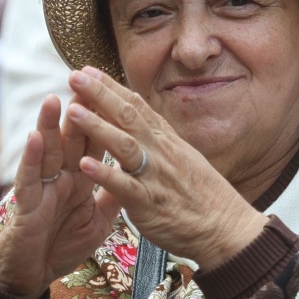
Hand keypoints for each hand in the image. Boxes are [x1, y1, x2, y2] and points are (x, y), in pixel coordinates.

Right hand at [0, 94, 120, 298]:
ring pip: (46, 151)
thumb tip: (133, 175)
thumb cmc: (60, 246)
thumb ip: (113, 196)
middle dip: (78, 109)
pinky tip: (35, 137)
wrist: (33, 275)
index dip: (103, 117)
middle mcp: (59, 177)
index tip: (115, 90)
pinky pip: (28, 179)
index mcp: (79, 178)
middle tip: (85, 78)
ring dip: (51, 124)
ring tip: (57, 97)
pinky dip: (31, 158)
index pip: (93, 141)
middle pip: (71, 137)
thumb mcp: (99, 221)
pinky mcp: (25, 206)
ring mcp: (41, 188)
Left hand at [63, 68, 267, 269]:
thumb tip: (139, 124)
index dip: (110, 87)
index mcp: (165, 140)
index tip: (87, 71)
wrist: (226, 227)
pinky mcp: (149, 203)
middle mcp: (159, 151)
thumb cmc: (203, 196)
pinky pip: (124, 186)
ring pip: (123, 145)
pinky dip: (103, 175)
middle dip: (99, 94)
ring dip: (97, 126)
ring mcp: (154, 175)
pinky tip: (84, 164)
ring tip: (73, 111)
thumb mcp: (183, 158)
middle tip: (74, 77)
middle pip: (127, 116)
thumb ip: (158, 141)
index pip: (135, 105)